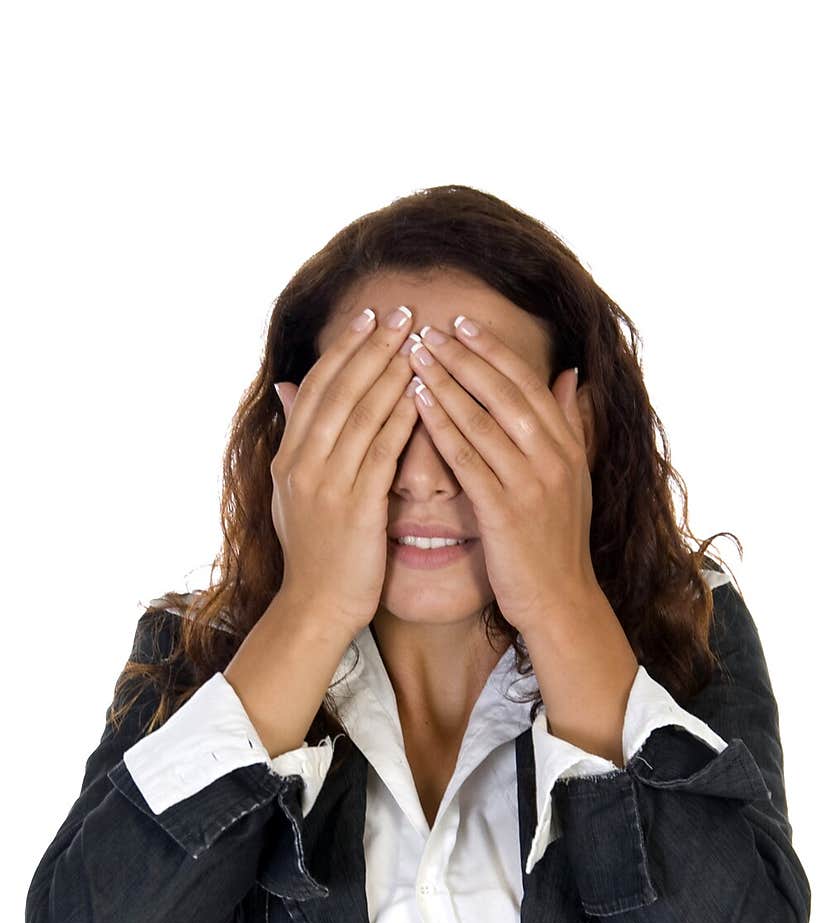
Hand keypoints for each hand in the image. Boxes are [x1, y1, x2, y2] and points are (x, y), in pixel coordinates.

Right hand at [271, 305, 418, 636]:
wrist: (316, 607)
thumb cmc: (317, 553)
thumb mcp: (293, 492)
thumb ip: (296, 439)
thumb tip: (287, 390)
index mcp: (288, 457)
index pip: (316, 387)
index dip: (344, 348)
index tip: (370, 316)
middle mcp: (302, 464)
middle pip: (338, 389)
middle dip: (370, 346)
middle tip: (400, 311)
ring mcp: (326, 484)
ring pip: (360, 413)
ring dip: (390, 370)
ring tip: (417, 338)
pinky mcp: (354, 507)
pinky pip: (381, 451)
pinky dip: (401, 417)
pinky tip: (423, 393)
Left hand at [404, 315, 598, 634]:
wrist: (560, 600)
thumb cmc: (556, 542)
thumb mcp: (573, 478)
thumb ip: (570, 425)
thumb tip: (571, 375)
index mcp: (567, 446)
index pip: (527, 383)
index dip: (493, 350)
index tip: (463, 323)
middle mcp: (553, 458)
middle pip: (504, 392)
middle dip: (464, 356)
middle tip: (429, 329)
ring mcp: (531, 484)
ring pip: (483, 420)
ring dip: (446, 383)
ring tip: (414, 356)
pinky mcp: (505, 512)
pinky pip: (468, 460)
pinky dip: (442, 427)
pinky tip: (417, 404)